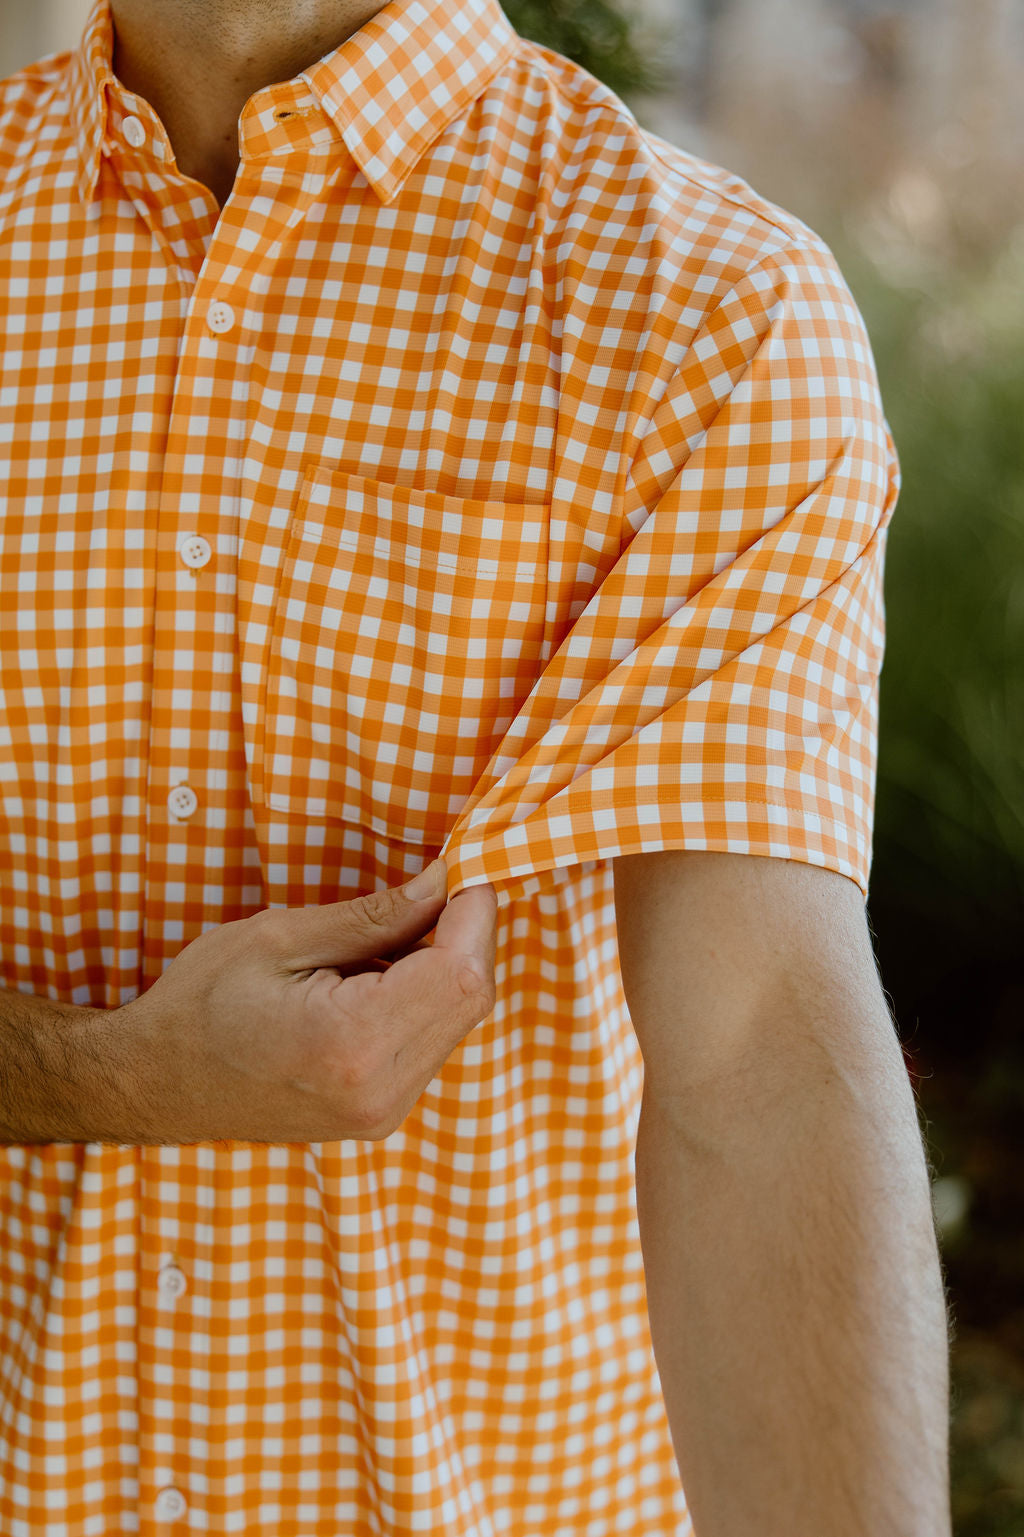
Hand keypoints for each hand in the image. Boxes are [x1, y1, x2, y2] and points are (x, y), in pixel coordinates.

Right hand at [118, 859, 496, 1143]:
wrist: (153, 1085)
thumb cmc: (199, 1005)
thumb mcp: (279, 938)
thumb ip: (373, 917)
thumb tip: (444, 883)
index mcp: (351, 1044)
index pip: (461, 973)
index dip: (474, 913)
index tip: (462, 867)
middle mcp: (380, 1091)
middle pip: (470, 998)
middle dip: (465, 934)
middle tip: (432, 887)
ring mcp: (383, 1113)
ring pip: (457, 1020)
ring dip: (444, 967)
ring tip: (383, 940)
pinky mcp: (381, 1115)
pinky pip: (432, 1043)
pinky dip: (424, 999)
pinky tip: (376, 979)